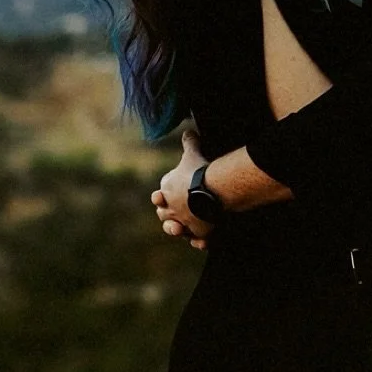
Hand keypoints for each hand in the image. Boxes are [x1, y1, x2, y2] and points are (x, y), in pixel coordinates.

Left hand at [151, 129, 213, 248]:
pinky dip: (198, 241)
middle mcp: (171, 209)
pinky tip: (201, 240)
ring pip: (175, 229)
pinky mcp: (199, 232)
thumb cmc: (198, 170)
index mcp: (167, 192)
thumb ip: (189, 142)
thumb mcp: (192, 153)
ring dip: (177, 228)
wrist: (211, 189)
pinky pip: (197, 240)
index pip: (159, 196)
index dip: (163, 195)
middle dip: (168, 213)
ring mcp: (184, 222)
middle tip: (178, 209)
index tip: (167, 193)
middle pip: (163, 214)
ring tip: (182, 227)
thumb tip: (188, 130)